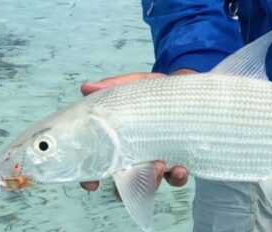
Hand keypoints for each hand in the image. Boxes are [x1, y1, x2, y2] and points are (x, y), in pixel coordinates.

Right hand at [78, 70, 194, 192]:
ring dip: (154, 181)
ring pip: (151, 183)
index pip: (101, 166)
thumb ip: (111, 87)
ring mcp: (158, 161)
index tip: (92, 184)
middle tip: (132, 176)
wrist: (185, 87)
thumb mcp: (133, 84)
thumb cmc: (153, 91)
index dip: (92, 179)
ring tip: (160, 166)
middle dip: (126, 187)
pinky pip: (177, 178)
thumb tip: (86, 87)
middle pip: (125, 183)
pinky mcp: (180, 160)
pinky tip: (181, 168)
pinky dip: (178, 177)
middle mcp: (137, 156)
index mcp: (120, 142)